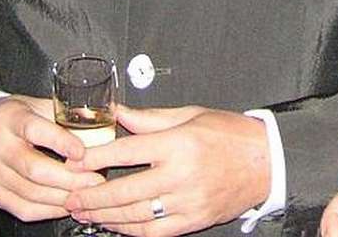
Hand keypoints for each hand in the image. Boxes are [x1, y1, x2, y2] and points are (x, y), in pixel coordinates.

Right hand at [0, 95, 104, 222]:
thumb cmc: (17, 116)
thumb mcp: (39, 105)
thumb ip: (67, 115)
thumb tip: (102, 126)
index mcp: (11, 118)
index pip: (36, 130)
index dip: (61, 142)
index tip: (83, 152)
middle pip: (35, 169)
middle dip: (70, 178)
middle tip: (96, 180)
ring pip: (31, 193)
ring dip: (63, 197)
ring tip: (87, 194)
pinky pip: (24, 209)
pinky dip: (49, 210)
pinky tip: (67, 205)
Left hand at [63, 105, 270, 235]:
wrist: (267, 161)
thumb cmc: (230, 134)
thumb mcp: (190, 115)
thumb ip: (149, 118)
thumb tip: (117, 112)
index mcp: (179, 143)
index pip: (127, 151)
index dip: (97, 158)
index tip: (76, 161)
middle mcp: (181, 175)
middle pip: (125, 190)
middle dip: (92, 196)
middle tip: (70, 197)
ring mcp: (187, 202)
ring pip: (136, 215)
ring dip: (106, 216)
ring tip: (85, 212)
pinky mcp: (194, 220)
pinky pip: (155, 231)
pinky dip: (131, 231)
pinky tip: (115, 225)